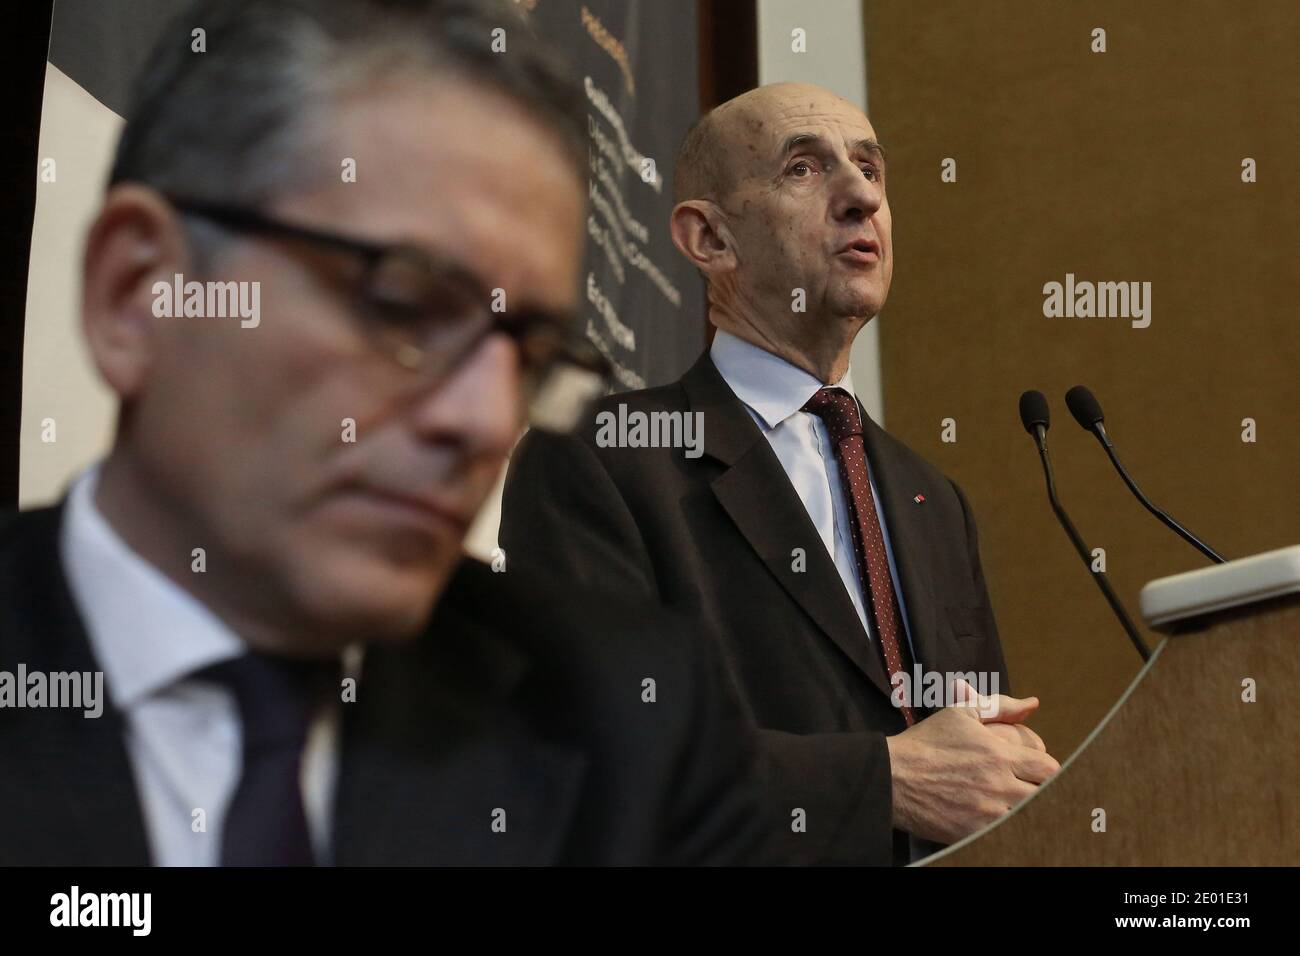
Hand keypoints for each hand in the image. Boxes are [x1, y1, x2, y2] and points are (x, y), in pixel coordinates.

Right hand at [885, 681, 1058, 844]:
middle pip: (1045, 795)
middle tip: (1028, 789)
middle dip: (1040, 791)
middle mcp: (998, 785)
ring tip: (1014, 805)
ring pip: (1029, 817)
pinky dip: (1008, 828)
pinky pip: (1007, 834)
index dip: (1047, 770)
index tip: (1036, 772)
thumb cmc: (926, 742)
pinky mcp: (974, 832)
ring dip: (1026, 811)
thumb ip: (1000, 707)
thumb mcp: (961, 714)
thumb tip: (1032, 704)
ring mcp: (987, 812)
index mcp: (999, 754)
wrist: (891, 776)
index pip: (1049, 768)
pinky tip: (998, 820)